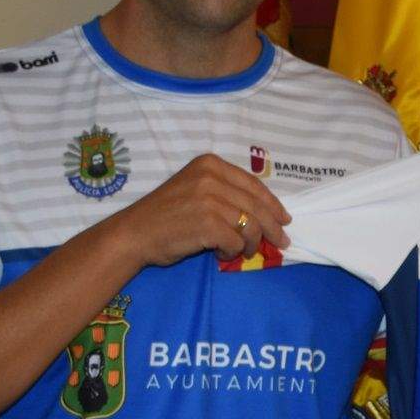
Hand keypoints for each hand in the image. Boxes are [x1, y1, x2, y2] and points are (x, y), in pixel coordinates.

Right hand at [106, 154, 289, 267]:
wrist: (134, 233)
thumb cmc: (165, 215)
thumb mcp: (195, 188)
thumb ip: (225, 192)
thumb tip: (266, 213)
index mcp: (210, 164)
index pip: (254, 185)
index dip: (273, 204)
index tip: (284, 218)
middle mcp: (211, 177)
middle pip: (257, 206)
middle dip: (273, 227)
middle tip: (281, 242)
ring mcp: (209, 200)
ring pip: (250, 226)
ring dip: (251, 244)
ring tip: (243, 252)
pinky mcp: (207, 224)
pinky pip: (236, 242)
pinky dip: (233, 252)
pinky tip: (221, 254)